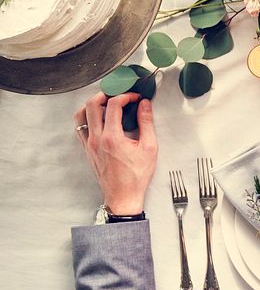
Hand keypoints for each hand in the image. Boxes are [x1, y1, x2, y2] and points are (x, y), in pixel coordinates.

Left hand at [74, 93, 157, 215]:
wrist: (123, 195)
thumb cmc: (136, 175)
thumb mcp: (149, 147)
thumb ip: (147, 122)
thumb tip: (145, 105)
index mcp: (112, 138)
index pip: (113, 105)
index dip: (126, 96)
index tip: (136, 98)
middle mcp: (96, 139)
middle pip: (91, 105)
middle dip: (106, 94)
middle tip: (119, 94)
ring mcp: (89, 144)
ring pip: (81, 115)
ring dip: (93, 105)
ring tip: (107, 103)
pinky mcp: (87, 149)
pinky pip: (80, 127)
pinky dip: (88, 117)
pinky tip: (101, 118)